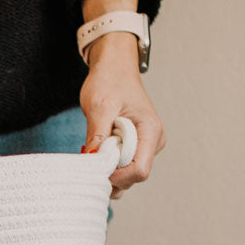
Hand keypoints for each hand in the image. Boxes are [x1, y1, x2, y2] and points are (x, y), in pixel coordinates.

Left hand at [79, 31, 165, 199]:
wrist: (114, 67)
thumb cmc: (109, 80)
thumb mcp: (100, 106)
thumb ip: (97, 135)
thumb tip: (91, 162)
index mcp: (151, 131)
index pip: (139, 171)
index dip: (117, 175)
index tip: (97, 163)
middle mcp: (154, 142)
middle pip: (133, 177)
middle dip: (111, 173)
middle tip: (93, 153)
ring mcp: (146, 146)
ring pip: (127, 176)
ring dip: (108, 170)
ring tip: (97, 147)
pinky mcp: (137, 147)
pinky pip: (123, 167)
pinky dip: (109, 165)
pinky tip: (100, 149)